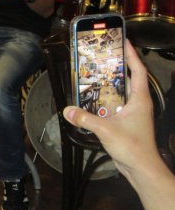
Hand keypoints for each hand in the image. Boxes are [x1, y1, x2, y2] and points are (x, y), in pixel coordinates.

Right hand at [63, 41, 156, 179]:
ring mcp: (133, 112)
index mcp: (140, 99)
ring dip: (109, 81)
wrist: (142, 169)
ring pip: (121, 91)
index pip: (138, 70)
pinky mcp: (126, 121)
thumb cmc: (133, 147)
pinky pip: (115, 103)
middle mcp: (138, 103)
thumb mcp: (106, 130)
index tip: (122, 40)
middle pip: (128, 78)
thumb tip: (67, 110)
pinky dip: (105, 97)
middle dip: (117, 65)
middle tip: (101, 54)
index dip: (131, 54)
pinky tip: (91, 96)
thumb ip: (85, 119)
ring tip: (93, 71)